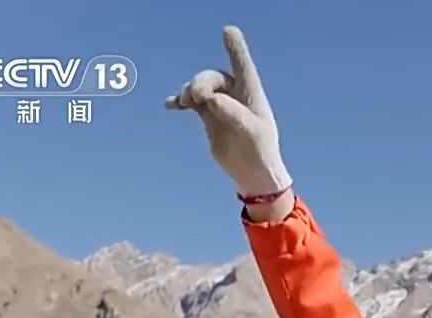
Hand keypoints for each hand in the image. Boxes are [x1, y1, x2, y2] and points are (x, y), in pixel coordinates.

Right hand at [165, 26, 292, 198]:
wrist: (252, 172)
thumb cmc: (260, 151)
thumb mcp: (252, 133)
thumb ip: (234, 114)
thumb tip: (212, 100)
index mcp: (251, 94)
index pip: (242, 66)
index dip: (235, 48)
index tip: (228, 31)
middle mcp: (235, 94)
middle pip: (213, 78)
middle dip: (201, 83)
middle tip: (196, 96)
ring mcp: (220, 104)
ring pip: (200, 87)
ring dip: (189, 90)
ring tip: (184, 100)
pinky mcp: (208, 115)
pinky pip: (190, 101)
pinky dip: (180, 100)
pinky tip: (171, 104)